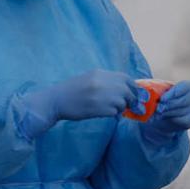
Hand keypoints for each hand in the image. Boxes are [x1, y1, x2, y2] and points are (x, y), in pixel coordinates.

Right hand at [28, 70, 143, 122]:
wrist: (55, 101)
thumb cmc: (71, 91)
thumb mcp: (90, 78)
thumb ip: (106, 81)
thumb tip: (125, 89)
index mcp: (101, 74)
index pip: (126, 78)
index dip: (133, 87)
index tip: (134, 94)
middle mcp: (103, 82)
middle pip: (128, 91)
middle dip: (130, 99)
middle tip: (128, 105)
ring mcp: (102, 95)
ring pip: (122, 102)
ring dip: (120, 108)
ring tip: (111, 110)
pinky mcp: (100, 108)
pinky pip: (115, 112)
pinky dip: (113, 114)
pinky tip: (105, 114)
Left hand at [143, 81, 189, 136]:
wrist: (170, 110)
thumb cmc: (166, 97)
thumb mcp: (162, 89)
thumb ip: (155, 87)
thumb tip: (141, 87)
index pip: (182, 89)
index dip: (171, 94)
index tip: (161, 99)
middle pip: (181, 102)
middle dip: (167, 105)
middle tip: (156, 108)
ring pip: (179, 112)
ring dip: (166, 113)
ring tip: (156, 112)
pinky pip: (180, 120)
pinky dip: (170, 119)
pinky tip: (162, 117)